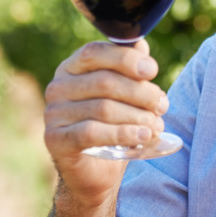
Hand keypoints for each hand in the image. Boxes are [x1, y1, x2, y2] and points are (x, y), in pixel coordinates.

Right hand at [43, 40, 168, 207]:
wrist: (95, 171)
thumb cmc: (112, 125)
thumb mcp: (123, 93)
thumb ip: (130, 66)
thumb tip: (140, 45)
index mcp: (71, 68)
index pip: (95, 52)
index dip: (126, 58)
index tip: (152, 70)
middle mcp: (57, 87)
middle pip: (104, 81)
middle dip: (140, 92)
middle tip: (162, 105)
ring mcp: (53, 114)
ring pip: (103, 108)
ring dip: (137, 116)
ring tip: (157, 125)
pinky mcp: (55, 140)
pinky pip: (92, 132)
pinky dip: (123, 133)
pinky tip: (143, 136)